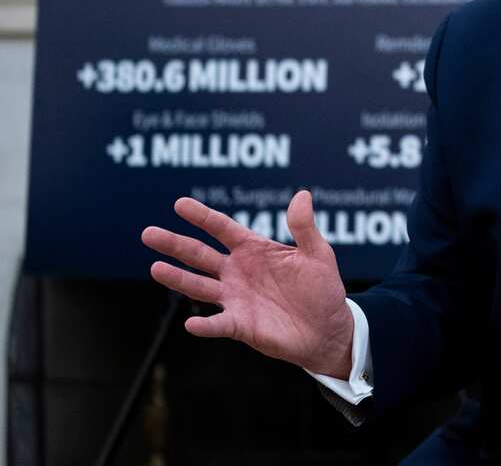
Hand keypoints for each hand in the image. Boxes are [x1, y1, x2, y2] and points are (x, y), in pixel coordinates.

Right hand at [140, 190, 353, 377]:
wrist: (329, 329)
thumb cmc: (322, 288)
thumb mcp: (318, 254)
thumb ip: (305, 227)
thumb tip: (303, 194)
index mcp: (254, 250)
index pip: (223, 228)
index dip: (203, 217)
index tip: (179, 204)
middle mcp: (238, 272)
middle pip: (200, 255)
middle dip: (175, 244)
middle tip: (148, 234)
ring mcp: (235, 298)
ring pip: (199, 286)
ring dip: (178, 279)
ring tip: (155, 268)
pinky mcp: (240, 325)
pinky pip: (217, 324)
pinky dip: (205, 325)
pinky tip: (192, 324)